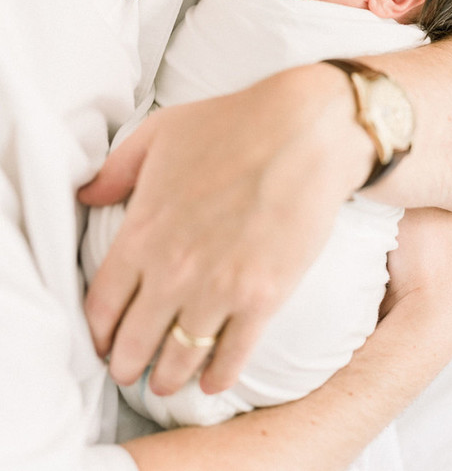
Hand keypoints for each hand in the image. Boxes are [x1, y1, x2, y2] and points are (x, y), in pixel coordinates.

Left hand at [79, 64, 374, 395]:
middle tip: (128, 372)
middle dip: (126, 364)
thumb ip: (117, 170)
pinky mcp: (263, 297)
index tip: (102, 341)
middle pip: (136, 340)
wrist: (304, 132)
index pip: (103, 304)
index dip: (99, 331)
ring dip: (168, 378)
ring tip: (166, 384)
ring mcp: (219, 289)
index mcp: (143, 232)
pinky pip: (233, 354)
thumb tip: (87, 195)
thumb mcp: (160, 133)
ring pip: (181, 356)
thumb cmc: (231, 125)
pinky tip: (213, 381)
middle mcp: (173, 270)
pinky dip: (219, 376)